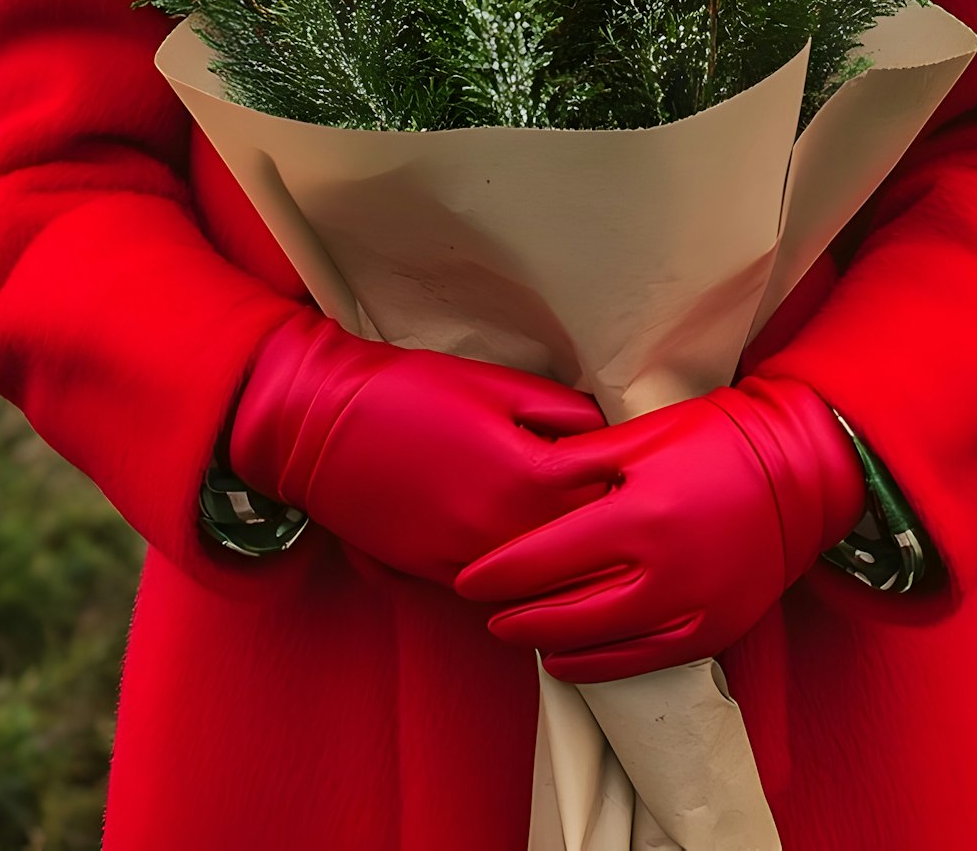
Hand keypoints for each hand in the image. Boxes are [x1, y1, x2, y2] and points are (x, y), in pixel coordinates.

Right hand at [228, 310, 607, 584]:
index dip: (632, 483)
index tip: (653, 474)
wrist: (323, 429)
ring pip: (546, 584)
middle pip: (586, 550)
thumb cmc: (410, 393)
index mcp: (527, 476)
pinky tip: (540, 565)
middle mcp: (506, 531)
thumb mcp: (494, 383)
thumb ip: (558, 410)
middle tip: (638, 516)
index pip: (608, 496)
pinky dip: (526, 583)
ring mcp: (471, 562)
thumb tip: (604, 429)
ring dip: (573, 567)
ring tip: (599, 548)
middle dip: (613, 532)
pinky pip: (501, 592)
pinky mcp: (439, 579)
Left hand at [455, 379, 865, 679]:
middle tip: (480, 610)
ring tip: (515, 631)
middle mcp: (663, 570)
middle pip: (566, 609)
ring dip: (548, 641)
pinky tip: (564, 659)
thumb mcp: (643, 433)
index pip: (547, 556)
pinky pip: (641, 662)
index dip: (500, 572)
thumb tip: (525, 477)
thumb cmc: (714, 439)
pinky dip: (596, 666)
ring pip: (599, 643)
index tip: (467, 578)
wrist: (798, 472)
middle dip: (515, 614)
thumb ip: (582, 462)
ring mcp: (691, 606)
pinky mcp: (712, 630)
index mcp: (639, 513)